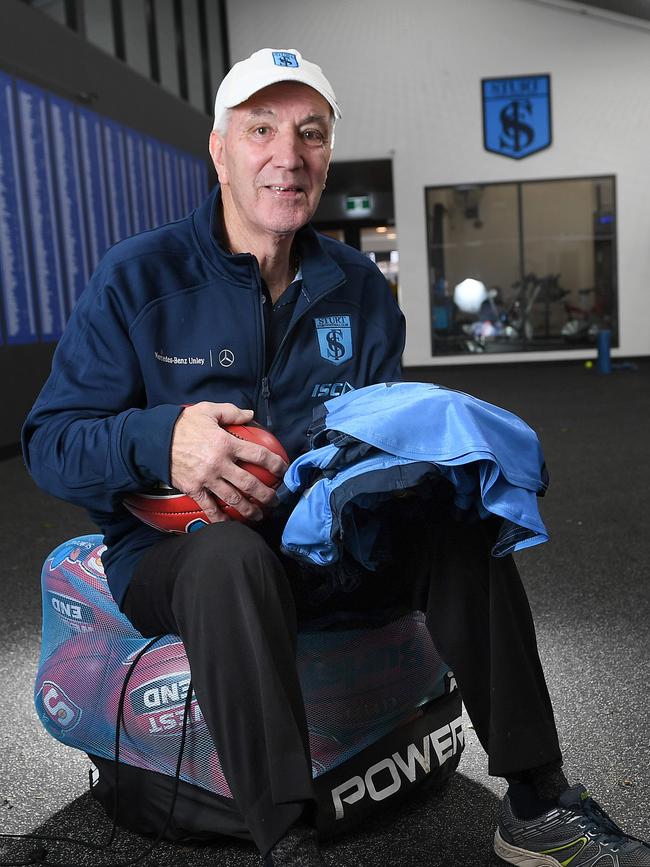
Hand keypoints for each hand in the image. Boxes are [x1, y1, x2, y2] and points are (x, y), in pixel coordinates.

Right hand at [170, 402, 287, 522]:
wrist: (154, 439)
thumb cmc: (182, 423)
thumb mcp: (208, 410)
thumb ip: (231, 411)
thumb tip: (250, 414)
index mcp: (226, 443)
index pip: (258, 455)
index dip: (275, 464)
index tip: (283, 471)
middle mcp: (220, 463)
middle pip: (250, 483)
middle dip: (266, 494)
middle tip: (275, 500)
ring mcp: (207, 479)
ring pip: (233, 499)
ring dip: (249, 510)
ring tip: (260, 515)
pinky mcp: (194, 489)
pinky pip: (209, 507)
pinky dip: (220, 519)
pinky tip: (230, 525)